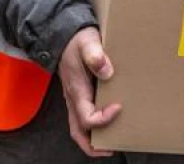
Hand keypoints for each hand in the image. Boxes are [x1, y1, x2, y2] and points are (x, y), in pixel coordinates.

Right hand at [59, 26, 121, 157]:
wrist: (64, 35)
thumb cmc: (77, 40)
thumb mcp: (87, 42)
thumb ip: (95, 55)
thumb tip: (108, 72)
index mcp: (76, 90)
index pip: (87, 117)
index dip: (103, 119)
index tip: (119, 107)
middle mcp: (74, 99)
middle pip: (78, 131)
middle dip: (92, 145)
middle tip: (112, 148)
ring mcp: (75, 98)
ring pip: (79, 126)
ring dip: (93, 138)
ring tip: (113, 141)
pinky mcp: (79, 94)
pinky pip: (83, 116)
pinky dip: (93, 125)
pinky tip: (109, 120)